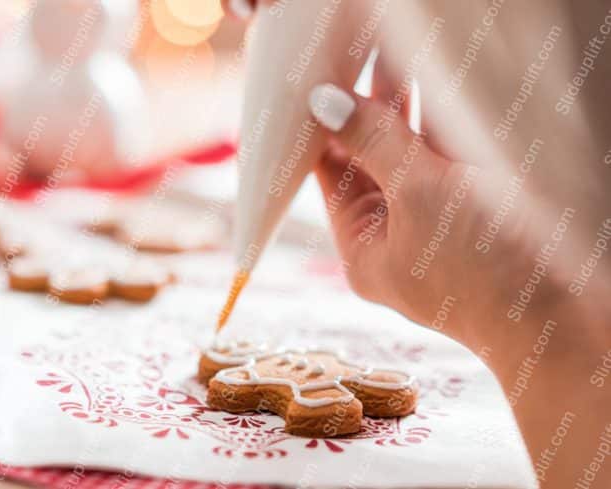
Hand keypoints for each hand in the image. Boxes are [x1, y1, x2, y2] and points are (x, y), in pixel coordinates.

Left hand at [310, 82, 609, 488]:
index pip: (331, 172)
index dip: (328, 124)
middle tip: (375, 61)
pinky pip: (445, 169)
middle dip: (372, 112)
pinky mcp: (474, 220)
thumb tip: (324, 102)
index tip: (329, 80)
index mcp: (361, 247)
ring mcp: (434, 230)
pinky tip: (438, 101)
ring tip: (403, 67)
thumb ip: (375, 142)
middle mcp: (392, 238)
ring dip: (407, 115)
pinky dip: (439, 134)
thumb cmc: (489, 269)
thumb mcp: (421, 194)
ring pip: (410, 160)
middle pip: (371, 162)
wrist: (569, 321)